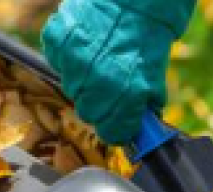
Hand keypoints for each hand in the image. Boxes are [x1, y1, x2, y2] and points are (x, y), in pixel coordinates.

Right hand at [42, 0, 194, 143]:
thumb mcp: (155, 76)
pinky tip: (86, 47)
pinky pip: (57, 62)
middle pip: (89, 113)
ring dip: (84, 82)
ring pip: (72, 88)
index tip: (119, 126)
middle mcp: (98, 81)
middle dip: (101, 106)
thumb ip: (144, 104)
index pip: (112, 132)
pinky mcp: (57, 41)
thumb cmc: (148, 37)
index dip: (117, 130)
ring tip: (99, 62)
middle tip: (111, 90)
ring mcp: (74, 60)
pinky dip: (69, 59)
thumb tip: (141, 127)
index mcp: (127, 93)